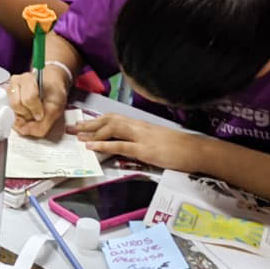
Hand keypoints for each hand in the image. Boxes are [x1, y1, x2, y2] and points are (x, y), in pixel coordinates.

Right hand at [8, 65, 68, 137]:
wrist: (50, 86)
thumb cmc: (53, 92)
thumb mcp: (57, 106)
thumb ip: (44, 121)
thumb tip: (27, 131)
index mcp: (28, 79)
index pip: (28, 99)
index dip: (35, 110)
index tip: (41, 114)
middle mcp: (14, 83)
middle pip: (16, 105)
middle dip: (28, 114)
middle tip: (37, 113)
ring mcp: (8, 92)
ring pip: (11, 112)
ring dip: (23, 117)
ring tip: (32, 112)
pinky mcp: (6, 101)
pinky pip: (9, 116)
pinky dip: (19, 120)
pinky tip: (27, 115)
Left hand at [74, 112, 207, 171]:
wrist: (197, 150)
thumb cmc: (179, 147)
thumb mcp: (156, 140)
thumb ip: (140, 140)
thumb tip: (125, 145)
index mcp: (141, 125)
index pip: (115, 118)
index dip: (97, 120)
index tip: (83, 124)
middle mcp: (139, 127)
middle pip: (109, 120)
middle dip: (89, 124)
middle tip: (73, 128)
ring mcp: (141, 137)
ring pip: (112, 129)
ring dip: (93, 132)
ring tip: (78, 136)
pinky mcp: (145, 150)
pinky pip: (120, 145)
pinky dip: (104, 145)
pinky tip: (92, 146)